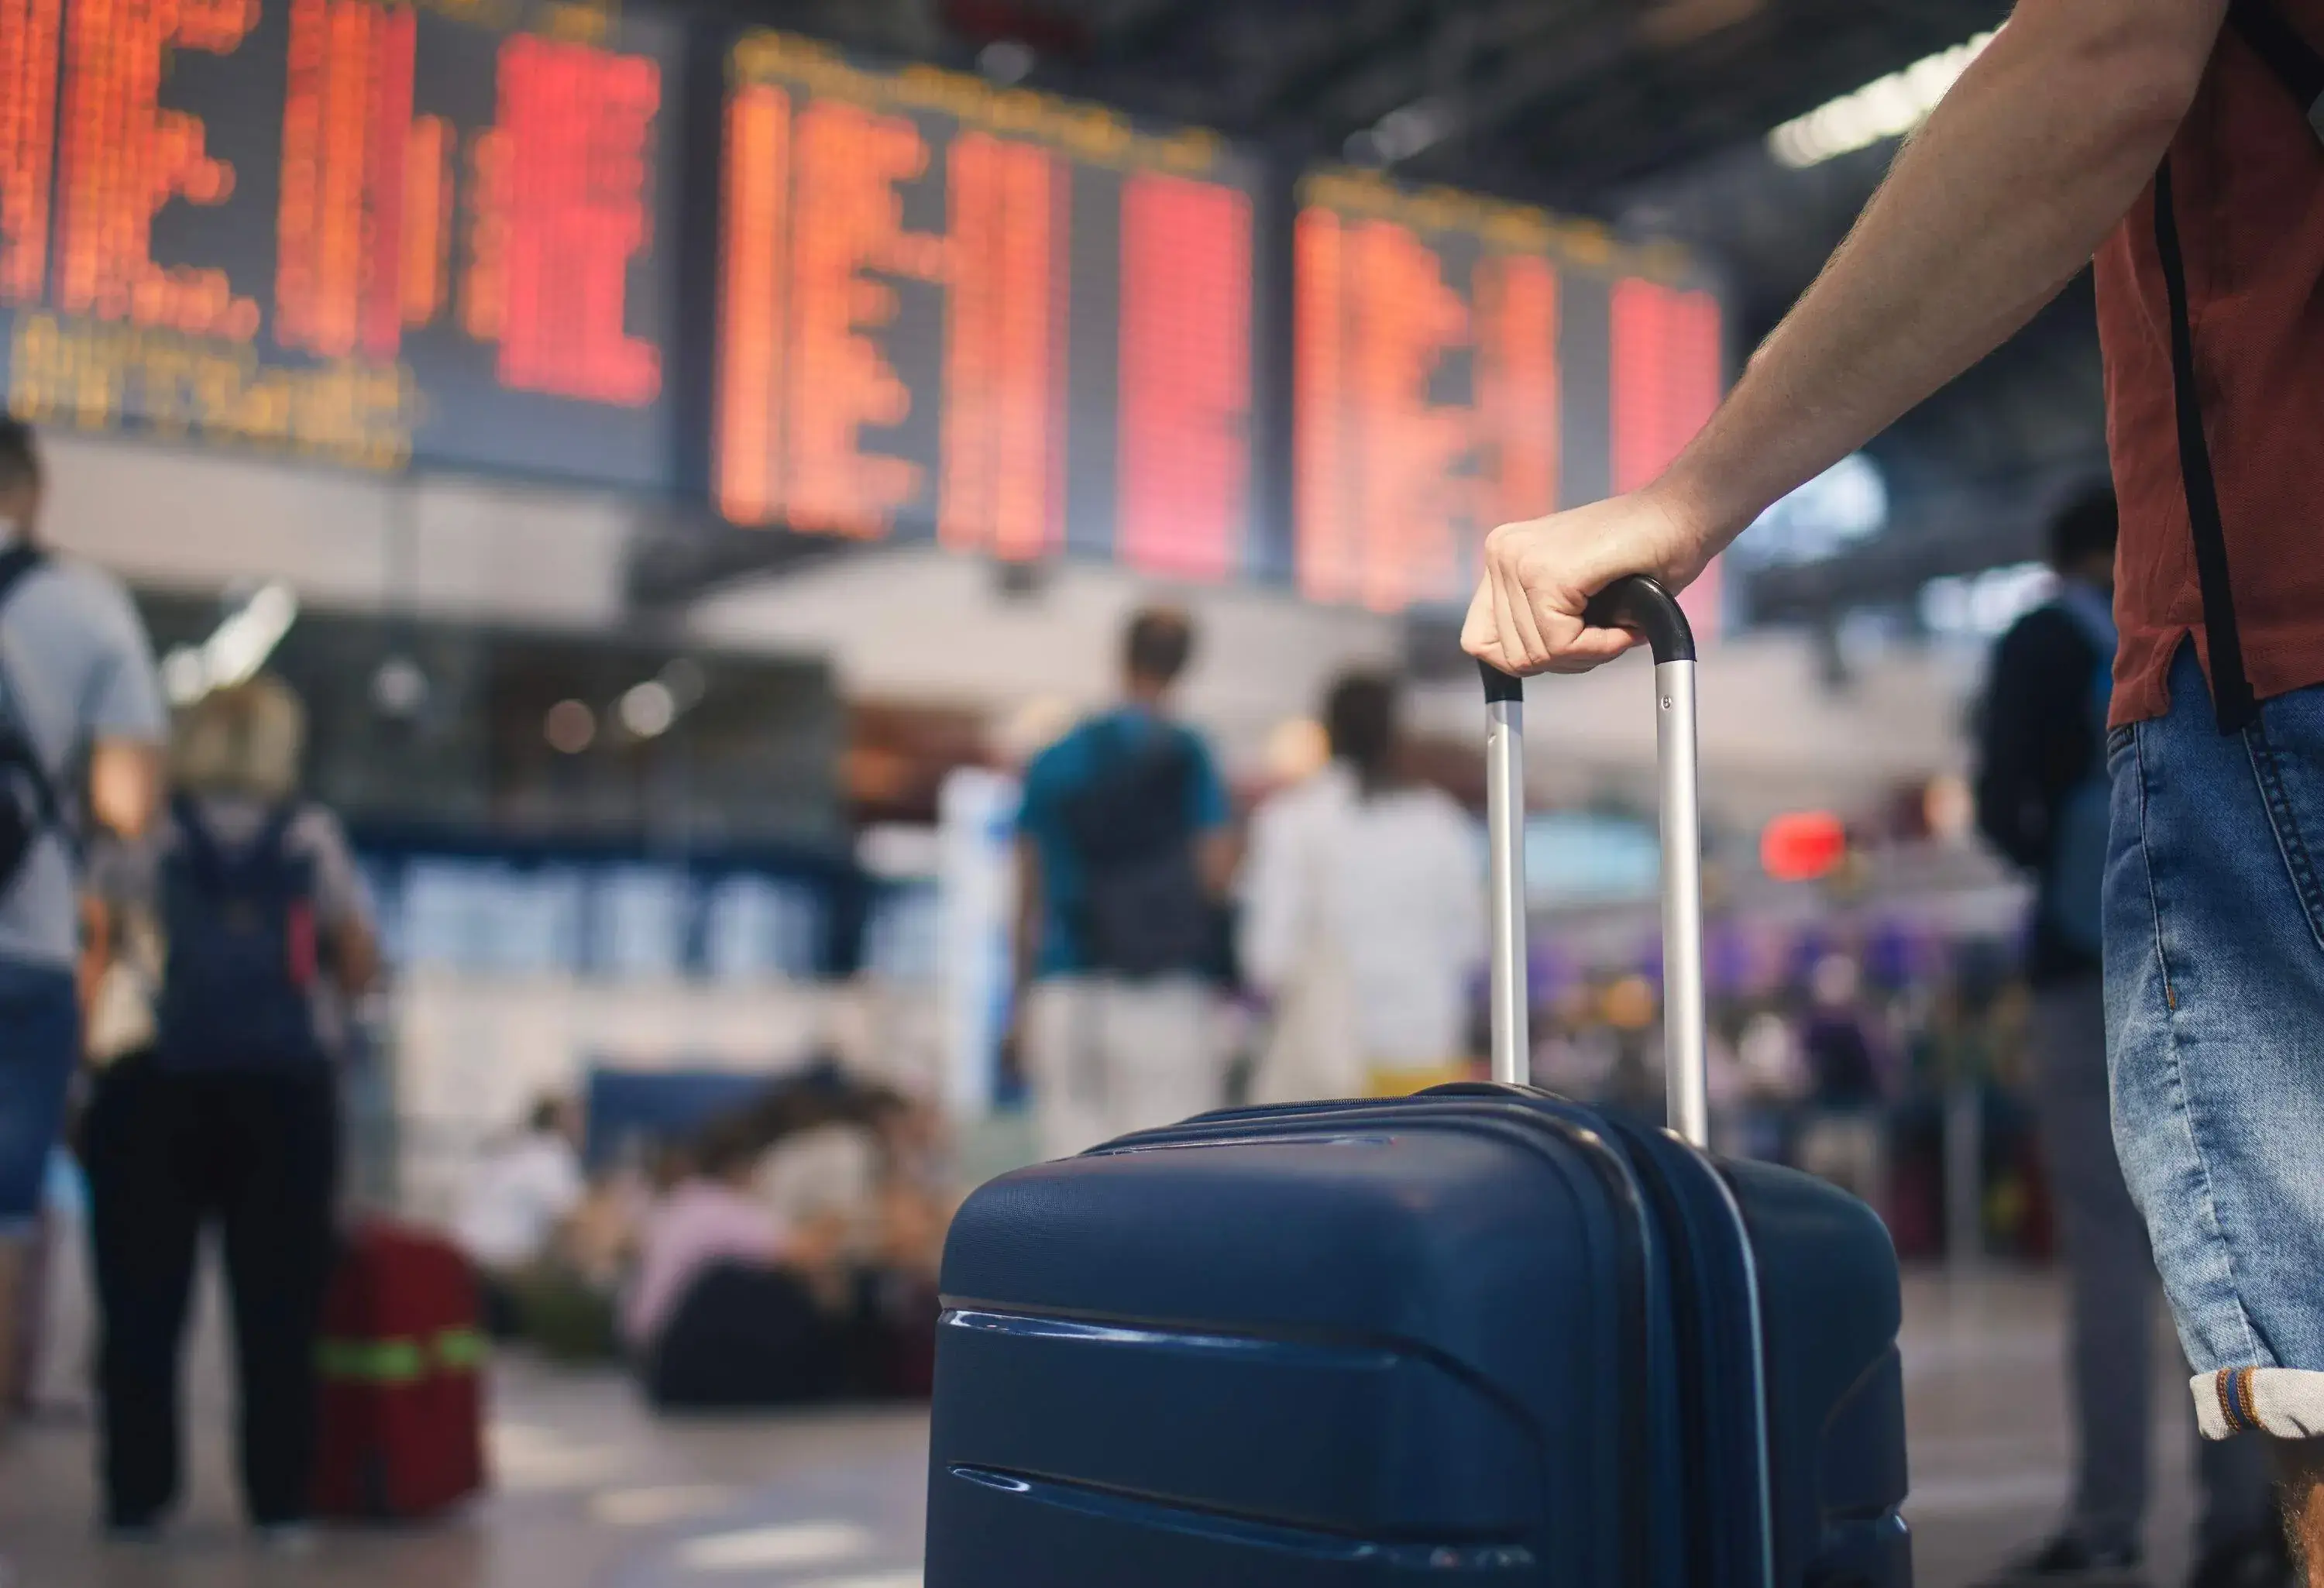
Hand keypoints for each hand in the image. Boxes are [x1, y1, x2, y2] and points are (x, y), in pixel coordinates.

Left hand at [1461, 487, 1707, 675]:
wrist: (1685, 513)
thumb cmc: (1644, 553)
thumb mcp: (1573, 594)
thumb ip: (1538, 620)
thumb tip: (1514, 666)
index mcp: (1503, 555)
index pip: (1480, 640)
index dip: (1528, 658)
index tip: (1570, 646)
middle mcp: (1502, 552)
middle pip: (1510, 654)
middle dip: (1565, 658)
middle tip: (1607, 634)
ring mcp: (1520, 560)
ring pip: (1536, 655)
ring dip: (1588, 653)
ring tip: (1619, 624)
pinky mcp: (1548, 573)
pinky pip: (1561, 646)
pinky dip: (1600, 648)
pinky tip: (1625, 627)